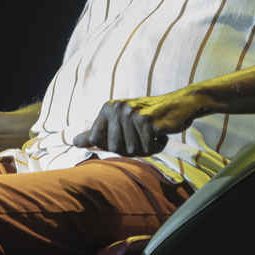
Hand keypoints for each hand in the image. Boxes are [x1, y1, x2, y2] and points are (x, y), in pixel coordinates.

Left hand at [73, 89, 202, 156]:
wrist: (180, 103)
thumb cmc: (149, 116)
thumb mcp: (121, 121)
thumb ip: (98, 132)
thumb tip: (75, 143)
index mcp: (109, 108)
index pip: (97, 140)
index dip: (112, 144)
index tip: (126, 134)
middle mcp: (119, 109)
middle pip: (115, 148)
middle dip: (131, 148)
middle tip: (142, 134)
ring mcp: (134, 114)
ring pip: (133, 150)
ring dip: (146, 147)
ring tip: (152, 133)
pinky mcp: (149, 121)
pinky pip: (148, 147)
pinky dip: (157, 145)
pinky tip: (161, 133)